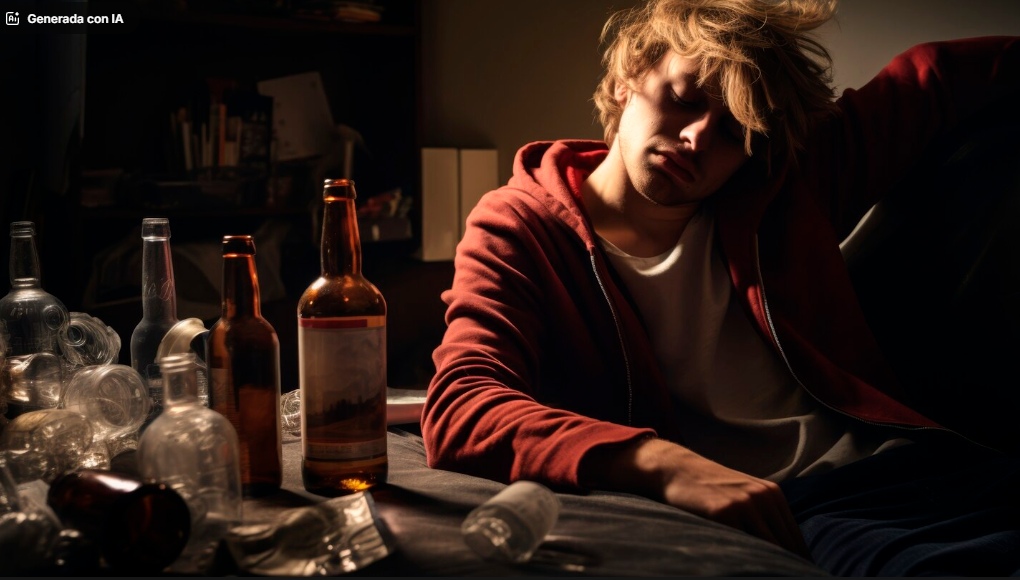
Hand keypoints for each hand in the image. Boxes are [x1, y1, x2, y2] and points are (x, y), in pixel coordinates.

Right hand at [582, 438, 810, 560]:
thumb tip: (783, 554)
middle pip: (786, 546)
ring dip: (770, 569)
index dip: (799, 563)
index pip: (795, 539)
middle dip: (788, 569)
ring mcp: (743, 504)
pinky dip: (746, 563)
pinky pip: (743, 546)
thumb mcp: (742, 494)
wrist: (676, 468)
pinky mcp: (723, 512)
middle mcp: (762, 497)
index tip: (799, 579)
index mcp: (772, 494)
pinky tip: (744, 573)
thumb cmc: (708, 488)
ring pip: (768, 548)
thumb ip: (763, 517)